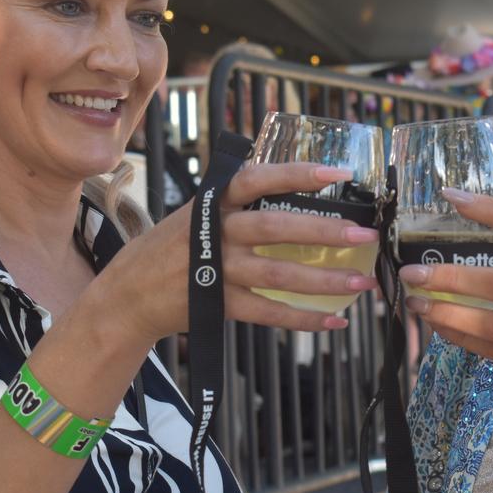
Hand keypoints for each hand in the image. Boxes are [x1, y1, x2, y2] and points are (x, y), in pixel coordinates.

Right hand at [101, 161, 379, 342]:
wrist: (126, 294)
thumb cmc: (170, 247)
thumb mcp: (195, 212)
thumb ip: (235, 199)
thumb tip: (287, 178)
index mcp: (213, 203)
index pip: (257, 179)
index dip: (296, 174)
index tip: (338, 173)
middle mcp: (215, 234)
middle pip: (275, 228)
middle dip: (324, 232)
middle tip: (365, 235)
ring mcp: (216, 272)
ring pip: (278, 275)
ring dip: (324, 280)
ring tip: (361, 282)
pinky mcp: (218, 305)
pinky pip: (268, 314)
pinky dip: (303, 318)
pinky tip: (334, 319)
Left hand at [399, 188, 492, 402]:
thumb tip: (491, 248)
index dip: (489, 210)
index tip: (453, 196)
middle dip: (449, 276)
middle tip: (414, 271)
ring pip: (490, 324)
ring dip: (447, 313)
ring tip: (416, 304)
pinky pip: (492, 351)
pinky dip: (462, 338)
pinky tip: (440, 328)